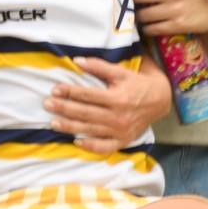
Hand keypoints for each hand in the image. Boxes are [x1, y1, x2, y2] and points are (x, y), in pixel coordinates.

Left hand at [46, 57, 170, 152]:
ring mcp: (120, 131)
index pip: (88, 95)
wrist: (160, 100)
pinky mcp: (123, 141)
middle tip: (47, 104)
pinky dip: (90, 146)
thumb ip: (99, 66)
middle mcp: (118, 116)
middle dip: (64, 109)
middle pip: (86, 113)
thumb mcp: (121, 72)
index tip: (55, 89)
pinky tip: (76, 142)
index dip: (70, 92)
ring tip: (53, 123)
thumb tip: (76, 61)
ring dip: (70, 127)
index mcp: (117, 98)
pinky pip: (104, 147)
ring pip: (90, 130)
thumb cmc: (137, 83)